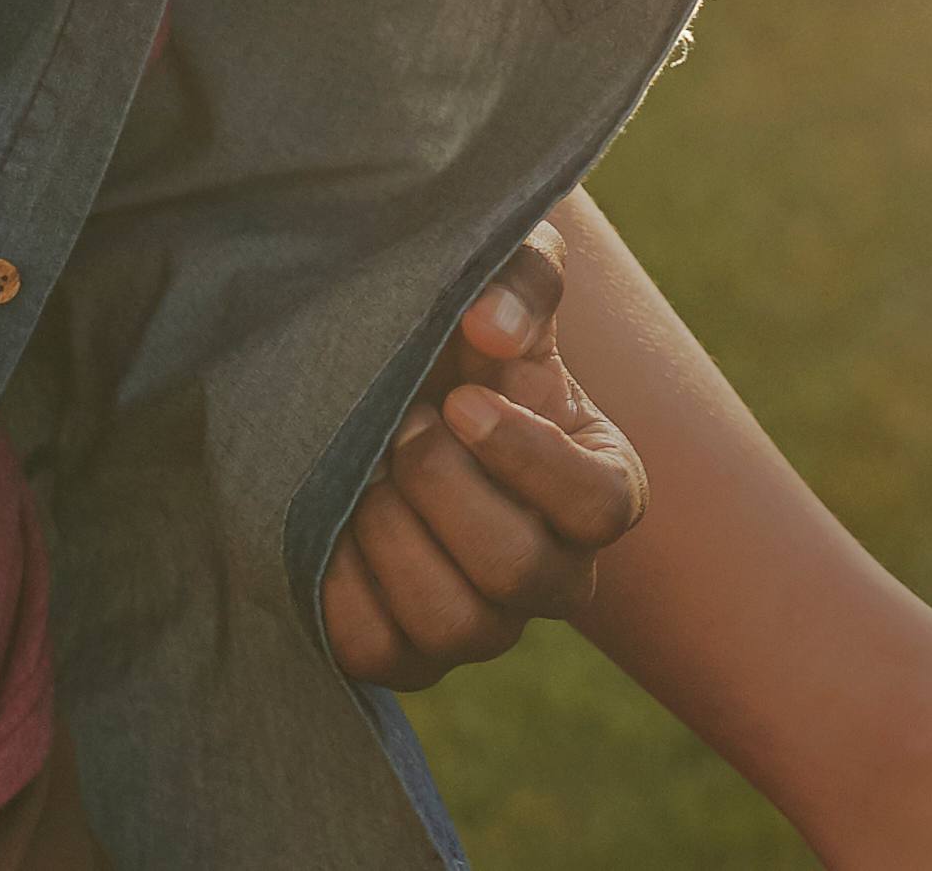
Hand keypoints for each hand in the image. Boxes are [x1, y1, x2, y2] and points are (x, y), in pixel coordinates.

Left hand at [320, 222, 648, 687]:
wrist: (389, 395)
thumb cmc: (467, 338)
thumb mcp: (504, 281)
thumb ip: (521, 277)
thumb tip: (492, 328)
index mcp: (600, 487)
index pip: (600, 506)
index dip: (530, 460)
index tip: (462, 401)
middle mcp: (556, 573)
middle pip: (519, 572)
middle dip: (443, 491)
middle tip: (399, 426)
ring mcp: (484, 625)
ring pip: (455, 626)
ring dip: (393, 539)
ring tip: (365, 473)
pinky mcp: (409, 654)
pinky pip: (378, 654)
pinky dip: (341, 588)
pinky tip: (330, 523)